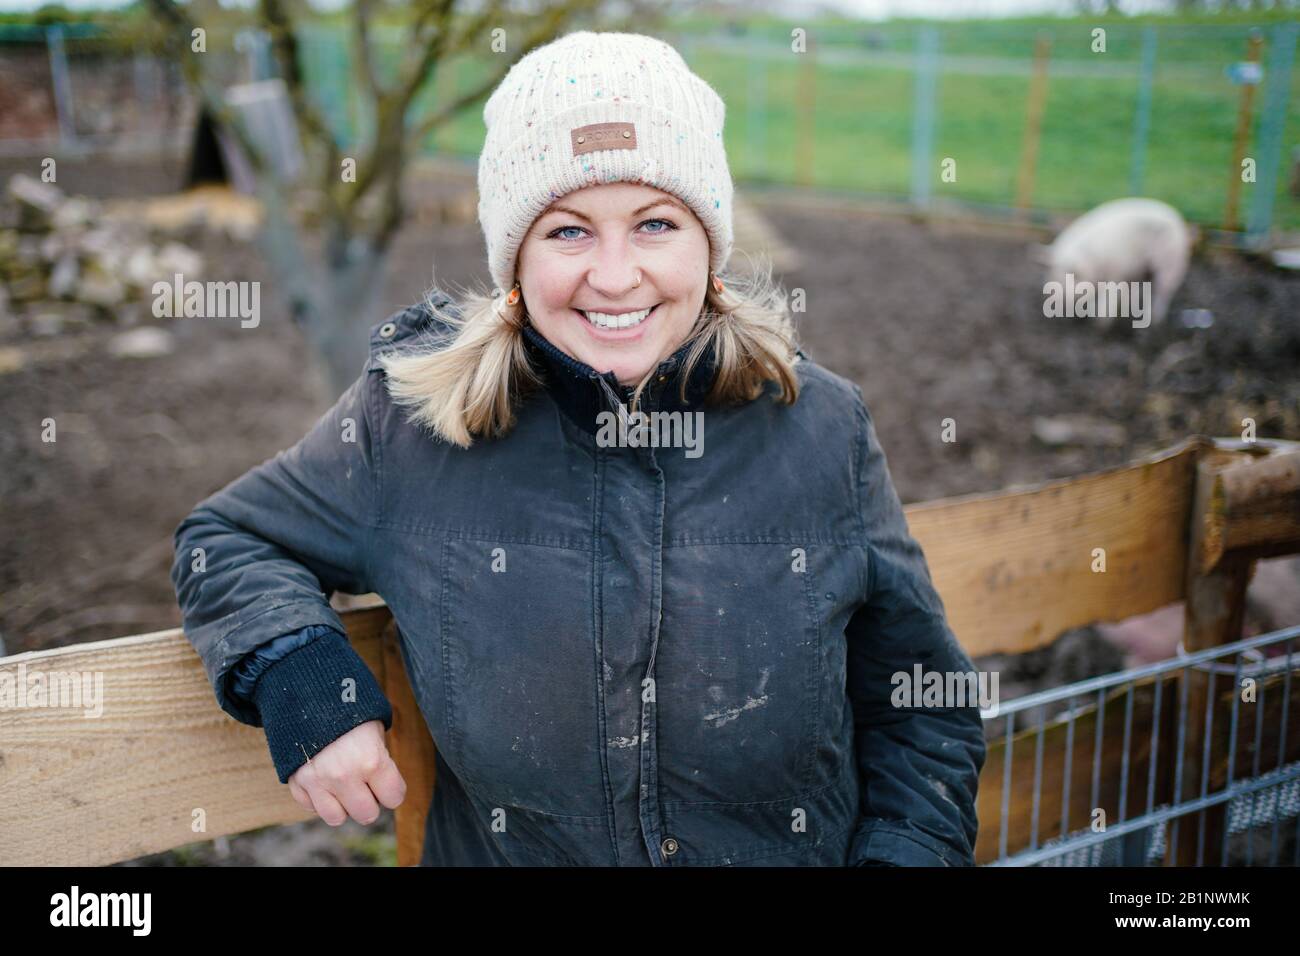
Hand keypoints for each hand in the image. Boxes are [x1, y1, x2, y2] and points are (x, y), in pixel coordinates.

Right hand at [286, 719, 406, 825]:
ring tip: (343, 787)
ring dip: (342, 806)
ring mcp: (318, 782)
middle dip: (370, 802)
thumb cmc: (348, 708)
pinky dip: (317, 799)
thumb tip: (384, 785)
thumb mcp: (374, 728)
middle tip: (366, 785)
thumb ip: (380, 759)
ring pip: (336, 818)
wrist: (307, 690)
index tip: (388, 782)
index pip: (394, 798)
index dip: (393, 790)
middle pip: (367, 815)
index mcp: (371, 761)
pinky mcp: (296, 782)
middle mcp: (345, 776)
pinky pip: (311, 807)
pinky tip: (322, 780)